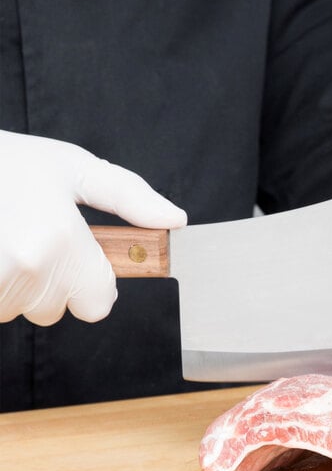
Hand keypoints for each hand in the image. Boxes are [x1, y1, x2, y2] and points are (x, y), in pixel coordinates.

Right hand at [0, 130, 186, 325]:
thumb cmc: (7, 162)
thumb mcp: (73, 168)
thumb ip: (130, 198)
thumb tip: (175, 220)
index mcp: (61, 241)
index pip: (98, 305)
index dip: (93, 285)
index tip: (79, 259)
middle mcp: (25, 269)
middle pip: (57, 309)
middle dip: (52, 281)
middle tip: (32, 237)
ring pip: (20, 309)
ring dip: (18, 284)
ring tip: (5, 238)